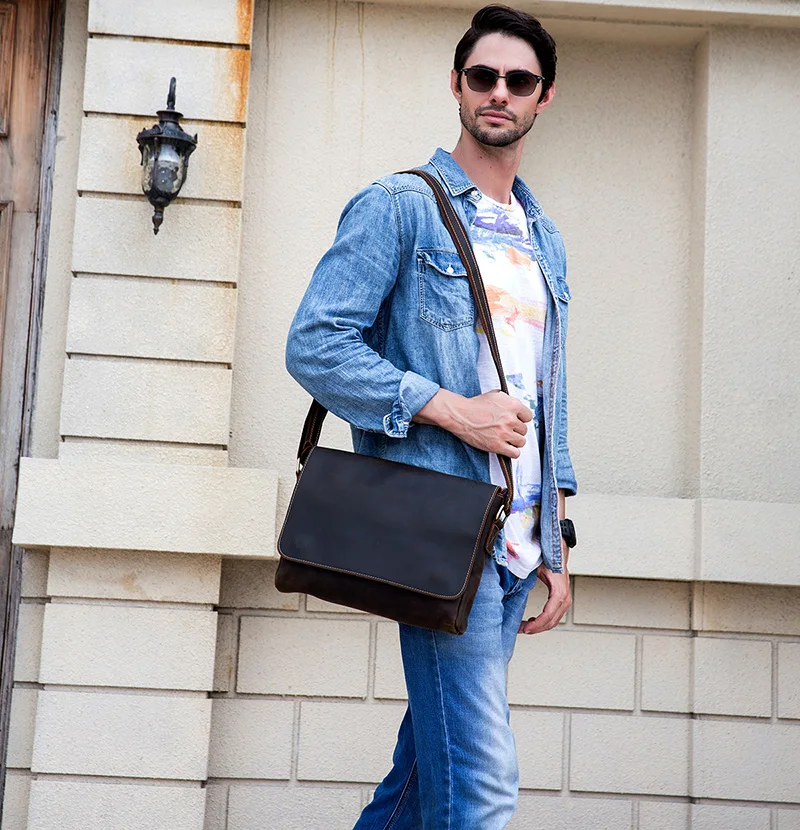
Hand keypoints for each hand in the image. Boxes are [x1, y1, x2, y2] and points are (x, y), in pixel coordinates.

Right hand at [413, 389, 531, 457]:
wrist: (460, 415)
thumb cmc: (475, 405)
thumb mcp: (495, 395)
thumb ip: (509, 401)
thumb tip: (518, 409)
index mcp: (512, 405)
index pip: (528, 416)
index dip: (521, 419)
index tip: (516, 421)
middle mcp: (510, 419)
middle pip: (524, 430)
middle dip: (516, 430)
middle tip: (507, 429)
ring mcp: (504, 433)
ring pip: (521, 442)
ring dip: (514, 441)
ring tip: (506, 439)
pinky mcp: (497, 445)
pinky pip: (515, 453)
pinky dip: (512, 452)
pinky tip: (506, 447)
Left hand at [518, 546, 571, 634]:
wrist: (559, 553)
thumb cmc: (548, 559)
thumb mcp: (536, 568)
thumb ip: (524, 573)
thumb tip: (510, 577)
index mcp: (559, 592)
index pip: (548, 615)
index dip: (536, 624)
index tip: (525, 628)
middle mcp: (565, 598)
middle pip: (551, 622)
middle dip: (535, 629)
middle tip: (520, 630)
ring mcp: (566, 601)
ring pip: (553, 622)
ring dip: (539, 627)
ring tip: (524, 627)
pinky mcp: (563, 601)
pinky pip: (554, 617)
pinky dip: (544, 622)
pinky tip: (533, 622)